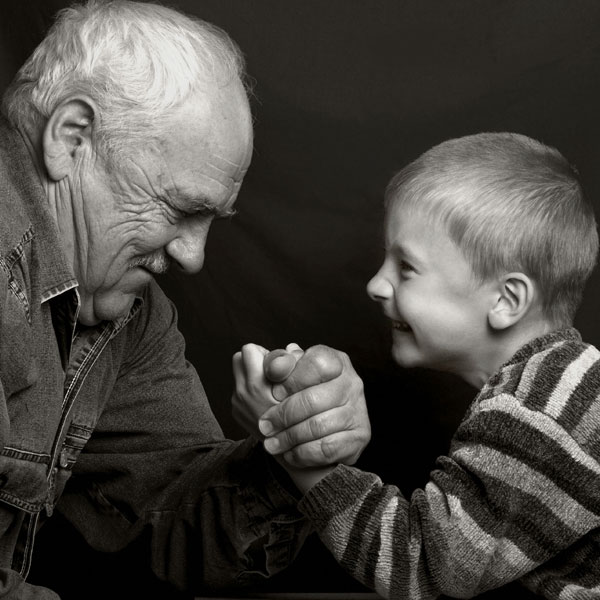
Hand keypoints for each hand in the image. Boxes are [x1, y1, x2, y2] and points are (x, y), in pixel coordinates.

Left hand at [231, 342, 304, 437]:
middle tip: (272, 372)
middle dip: (255, 360)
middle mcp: (242, 394)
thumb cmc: (302, 416)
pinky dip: (251, 390)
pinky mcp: (237, 413)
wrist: (290, 450)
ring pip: (239, 374)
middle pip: (239, 359)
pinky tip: (267, 400)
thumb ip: (295, 363)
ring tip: (270, 387)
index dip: (266, 354)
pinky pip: (240, 389)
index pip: (249, 350)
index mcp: (256, 384)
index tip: (277, 365)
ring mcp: (237, 405)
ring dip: (253, 375)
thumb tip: (290, 347)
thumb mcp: (303, 386)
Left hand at [260, 345, 370, 467]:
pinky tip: (290, 453)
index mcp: (335, 361)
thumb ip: (278, 364)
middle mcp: (351, 383)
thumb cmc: (299, 395)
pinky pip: (328, 448)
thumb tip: (276, 364)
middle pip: (314, 399)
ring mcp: (358, 410)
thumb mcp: (287, 374)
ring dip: (289, 437)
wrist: (326, 428)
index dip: (292, 380)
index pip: (316, 363)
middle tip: (264, 426)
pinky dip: (304, 453)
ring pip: (318, 426)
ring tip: (271, 443)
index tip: (274, 393)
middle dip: (283, 416)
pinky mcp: (360, 436)